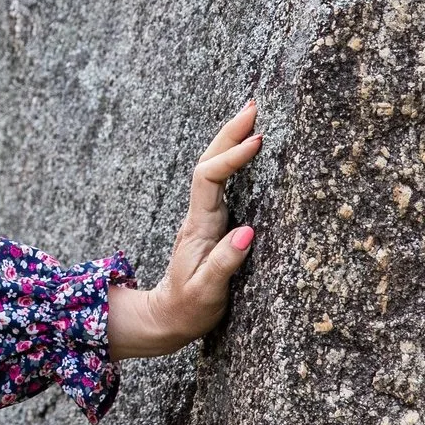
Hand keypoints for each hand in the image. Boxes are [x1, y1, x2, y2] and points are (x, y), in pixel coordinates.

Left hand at [106, 100, 262, 359]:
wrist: (167, 318)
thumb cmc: (189, 308)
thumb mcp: (207, 291)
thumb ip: (225, 263)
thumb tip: (248, 232)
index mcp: (199, 226)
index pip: (210, 178)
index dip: (231, 157)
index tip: (257, 141)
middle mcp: (199, 215)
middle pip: (208, 162)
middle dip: (229, 133)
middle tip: (254, 106)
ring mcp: (203, 216)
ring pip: (212, 168)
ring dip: (229, 141)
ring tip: (252, 117)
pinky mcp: (209, 222)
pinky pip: (219, 181)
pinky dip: (231, 160)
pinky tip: (244, 150)